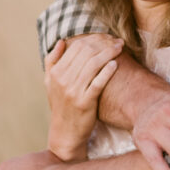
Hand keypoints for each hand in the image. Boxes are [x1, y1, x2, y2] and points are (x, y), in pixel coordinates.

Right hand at [45, 34, 122, 159]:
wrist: (65, 132)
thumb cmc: (61, 105)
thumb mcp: (50, 83)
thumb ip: (52, 61)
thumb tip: (62, 41)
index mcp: (55, 73)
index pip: (76, 47)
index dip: (94, 39)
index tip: (107, 37)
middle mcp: (63, 80)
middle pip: (86, 53)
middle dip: (104, 43)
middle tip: (117, 41)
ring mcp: (73, 91)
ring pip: (93, 65)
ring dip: (109, 53)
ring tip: (120, 48)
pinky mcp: (85, 103)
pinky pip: (98, 83)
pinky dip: (107, 71)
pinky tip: (115, 64)